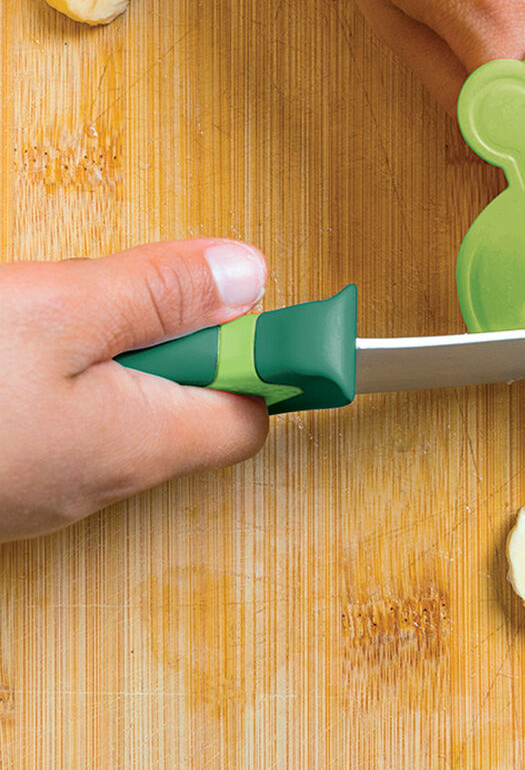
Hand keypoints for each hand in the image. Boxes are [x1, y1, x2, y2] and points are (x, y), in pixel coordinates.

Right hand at [0, 240, 270, 542]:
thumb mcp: (57, 314)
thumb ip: (160, 295)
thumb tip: (247, 279)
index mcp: (140, 445)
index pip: (251, 414)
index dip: (255, 357)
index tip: (237, 306)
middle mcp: (104, 483)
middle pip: (185, 407)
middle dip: (162, 341)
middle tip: (107, 300)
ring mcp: (51, 491)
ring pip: (118, 412)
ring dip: (104, 358)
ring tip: (48, 324)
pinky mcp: (8, 485)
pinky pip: (66, 426)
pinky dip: (59, 382)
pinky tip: (16, 355)